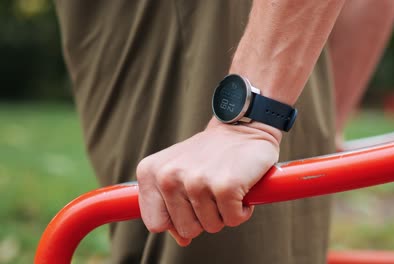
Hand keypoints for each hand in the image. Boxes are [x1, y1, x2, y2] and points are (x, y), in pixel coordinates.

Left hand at [136, 119, 280, 245]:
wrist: (242, 128)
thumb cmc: (210, 153)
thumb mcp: (178, 173)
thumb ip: (171, 207)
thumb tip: (181, 239)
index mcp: (151, 172)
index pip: (156, 223)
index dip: (177, 220)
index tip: (190, 203)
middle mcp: (169, 177)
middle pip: (186, 229)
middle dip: (204, 217)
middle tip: (212, 190)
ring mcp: (197, 182)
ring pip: (211, 227)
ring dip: (224, 211)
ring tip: (225, 185)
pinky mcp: (225, 186)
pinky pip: (233, 220)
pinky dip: (242, 209)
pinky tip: (240, 188)